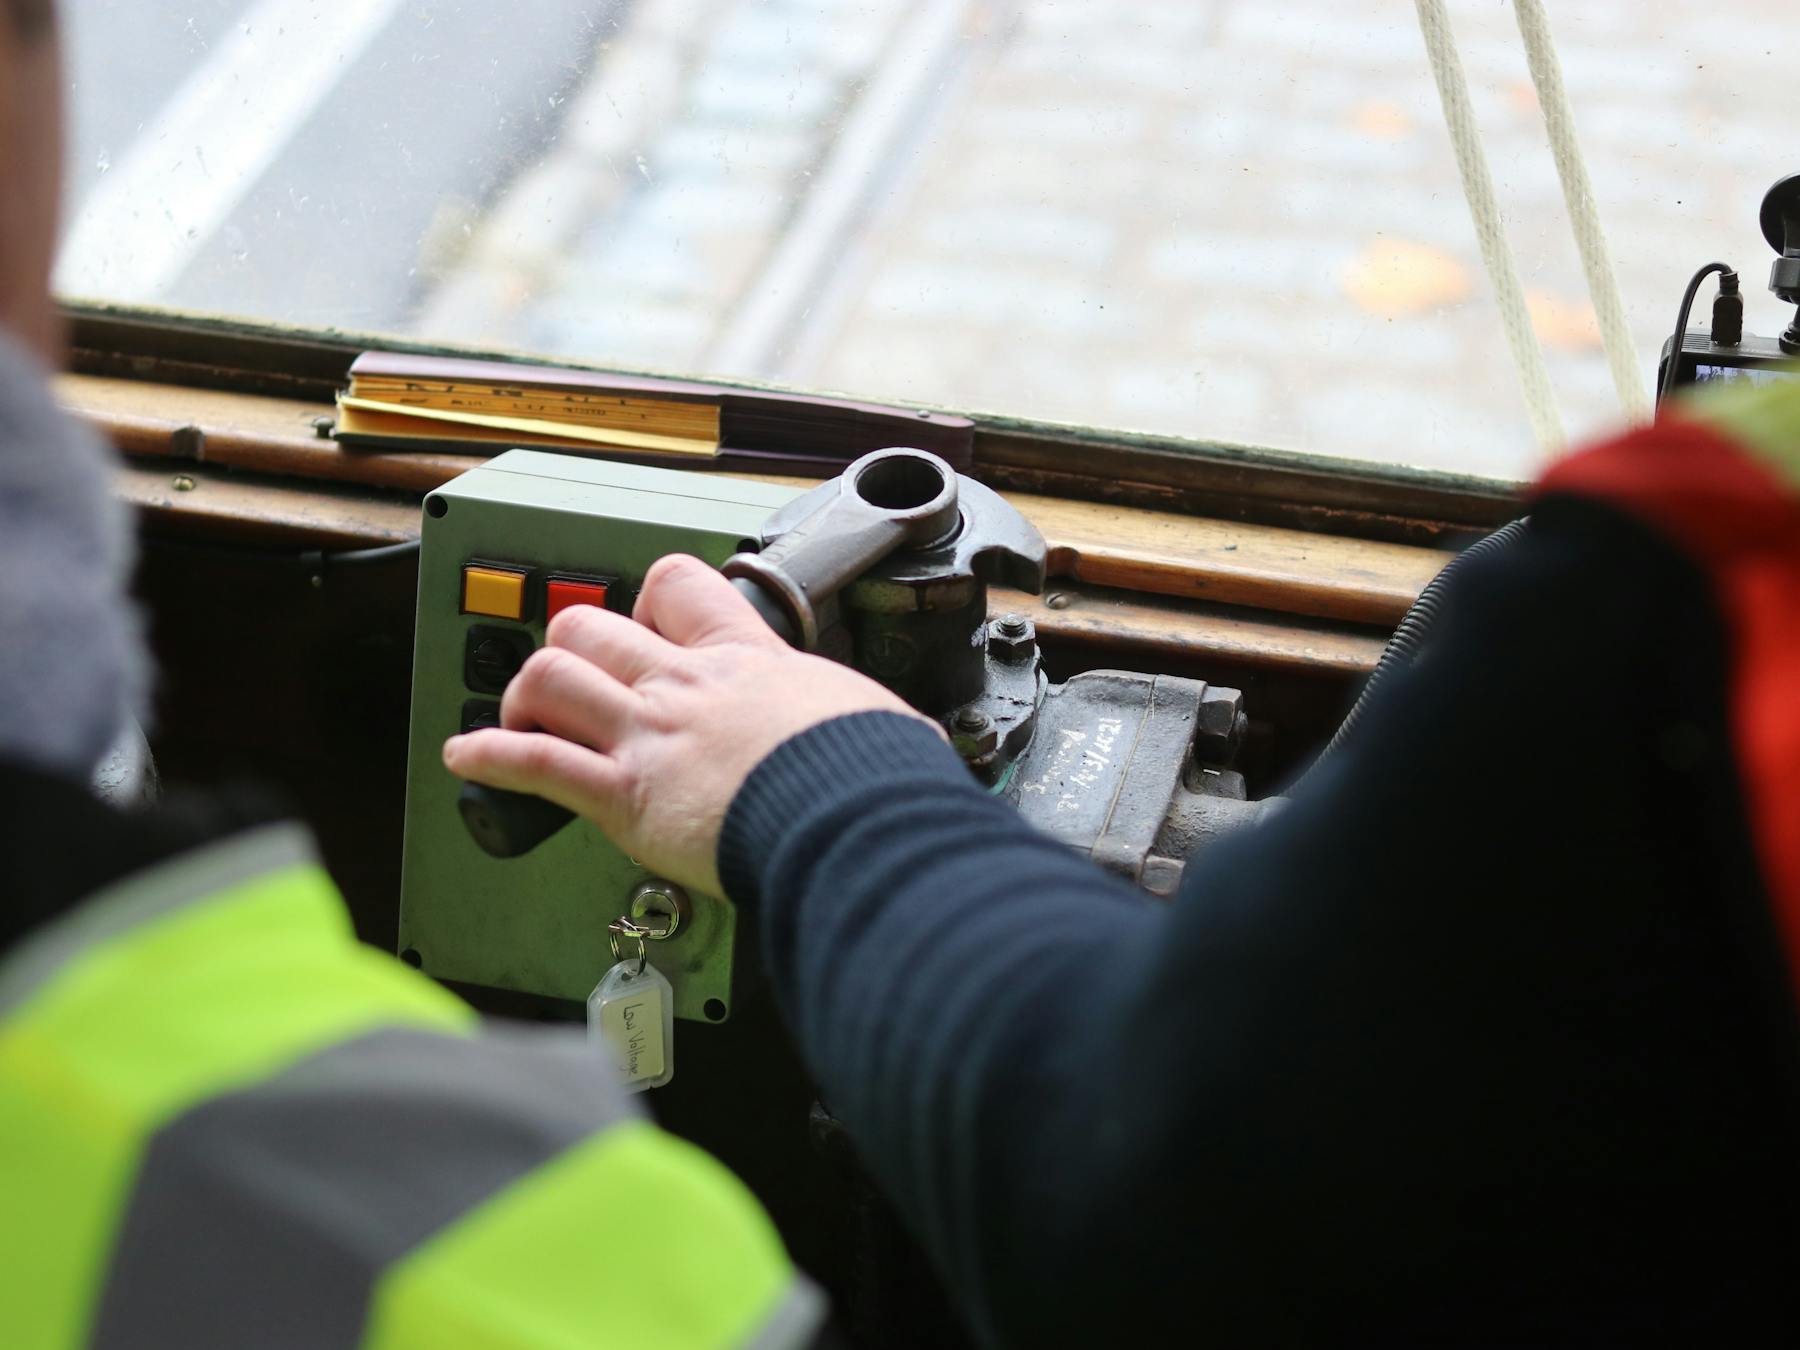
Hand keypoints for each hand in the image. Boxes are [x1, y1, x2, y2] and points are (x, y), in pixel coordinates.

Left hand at [443, 554, 938, 896]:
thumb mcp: (877, 718)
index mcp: (742, 659)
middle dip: (572, 645)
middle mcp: (683, 684)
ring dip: (524, 695)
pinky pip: (534, 763)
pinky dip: (488, 759)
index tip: (647, 623)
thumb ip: (866, 719)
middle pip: (590, 625)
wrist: (854, 814)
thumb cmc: (871, 773)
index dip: (648, 599)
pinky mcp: (624, 795)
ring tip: (520, 716)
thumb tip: (906, 738)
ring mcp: (647, 735)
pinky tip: (465, 760)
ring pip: (549, 676)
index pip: (676, 585)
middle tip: (578, 676)